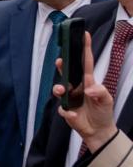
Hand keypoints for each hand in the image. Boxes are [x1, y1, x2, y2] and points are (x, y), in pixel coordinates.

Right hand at [53, 32, 117, 150]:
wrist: (98, 131)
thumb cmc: (103, 112)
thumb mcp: (107, 101)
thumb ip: (100, 92)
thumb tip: (88, 89)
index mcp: (88, 82)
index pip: (85, 62)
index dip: (84, 48)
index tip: (84, 34)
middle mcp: (77, 87)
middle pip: (67, 72)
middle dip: (62, 65)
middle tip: (60, 61)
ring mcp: (70, 98)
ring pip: (59, 88)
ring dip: (59, 89)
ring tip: (61, 92)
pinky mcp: (66, 109)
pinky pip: (62, 109)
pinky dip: (68, 113)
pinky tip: (75, 116)